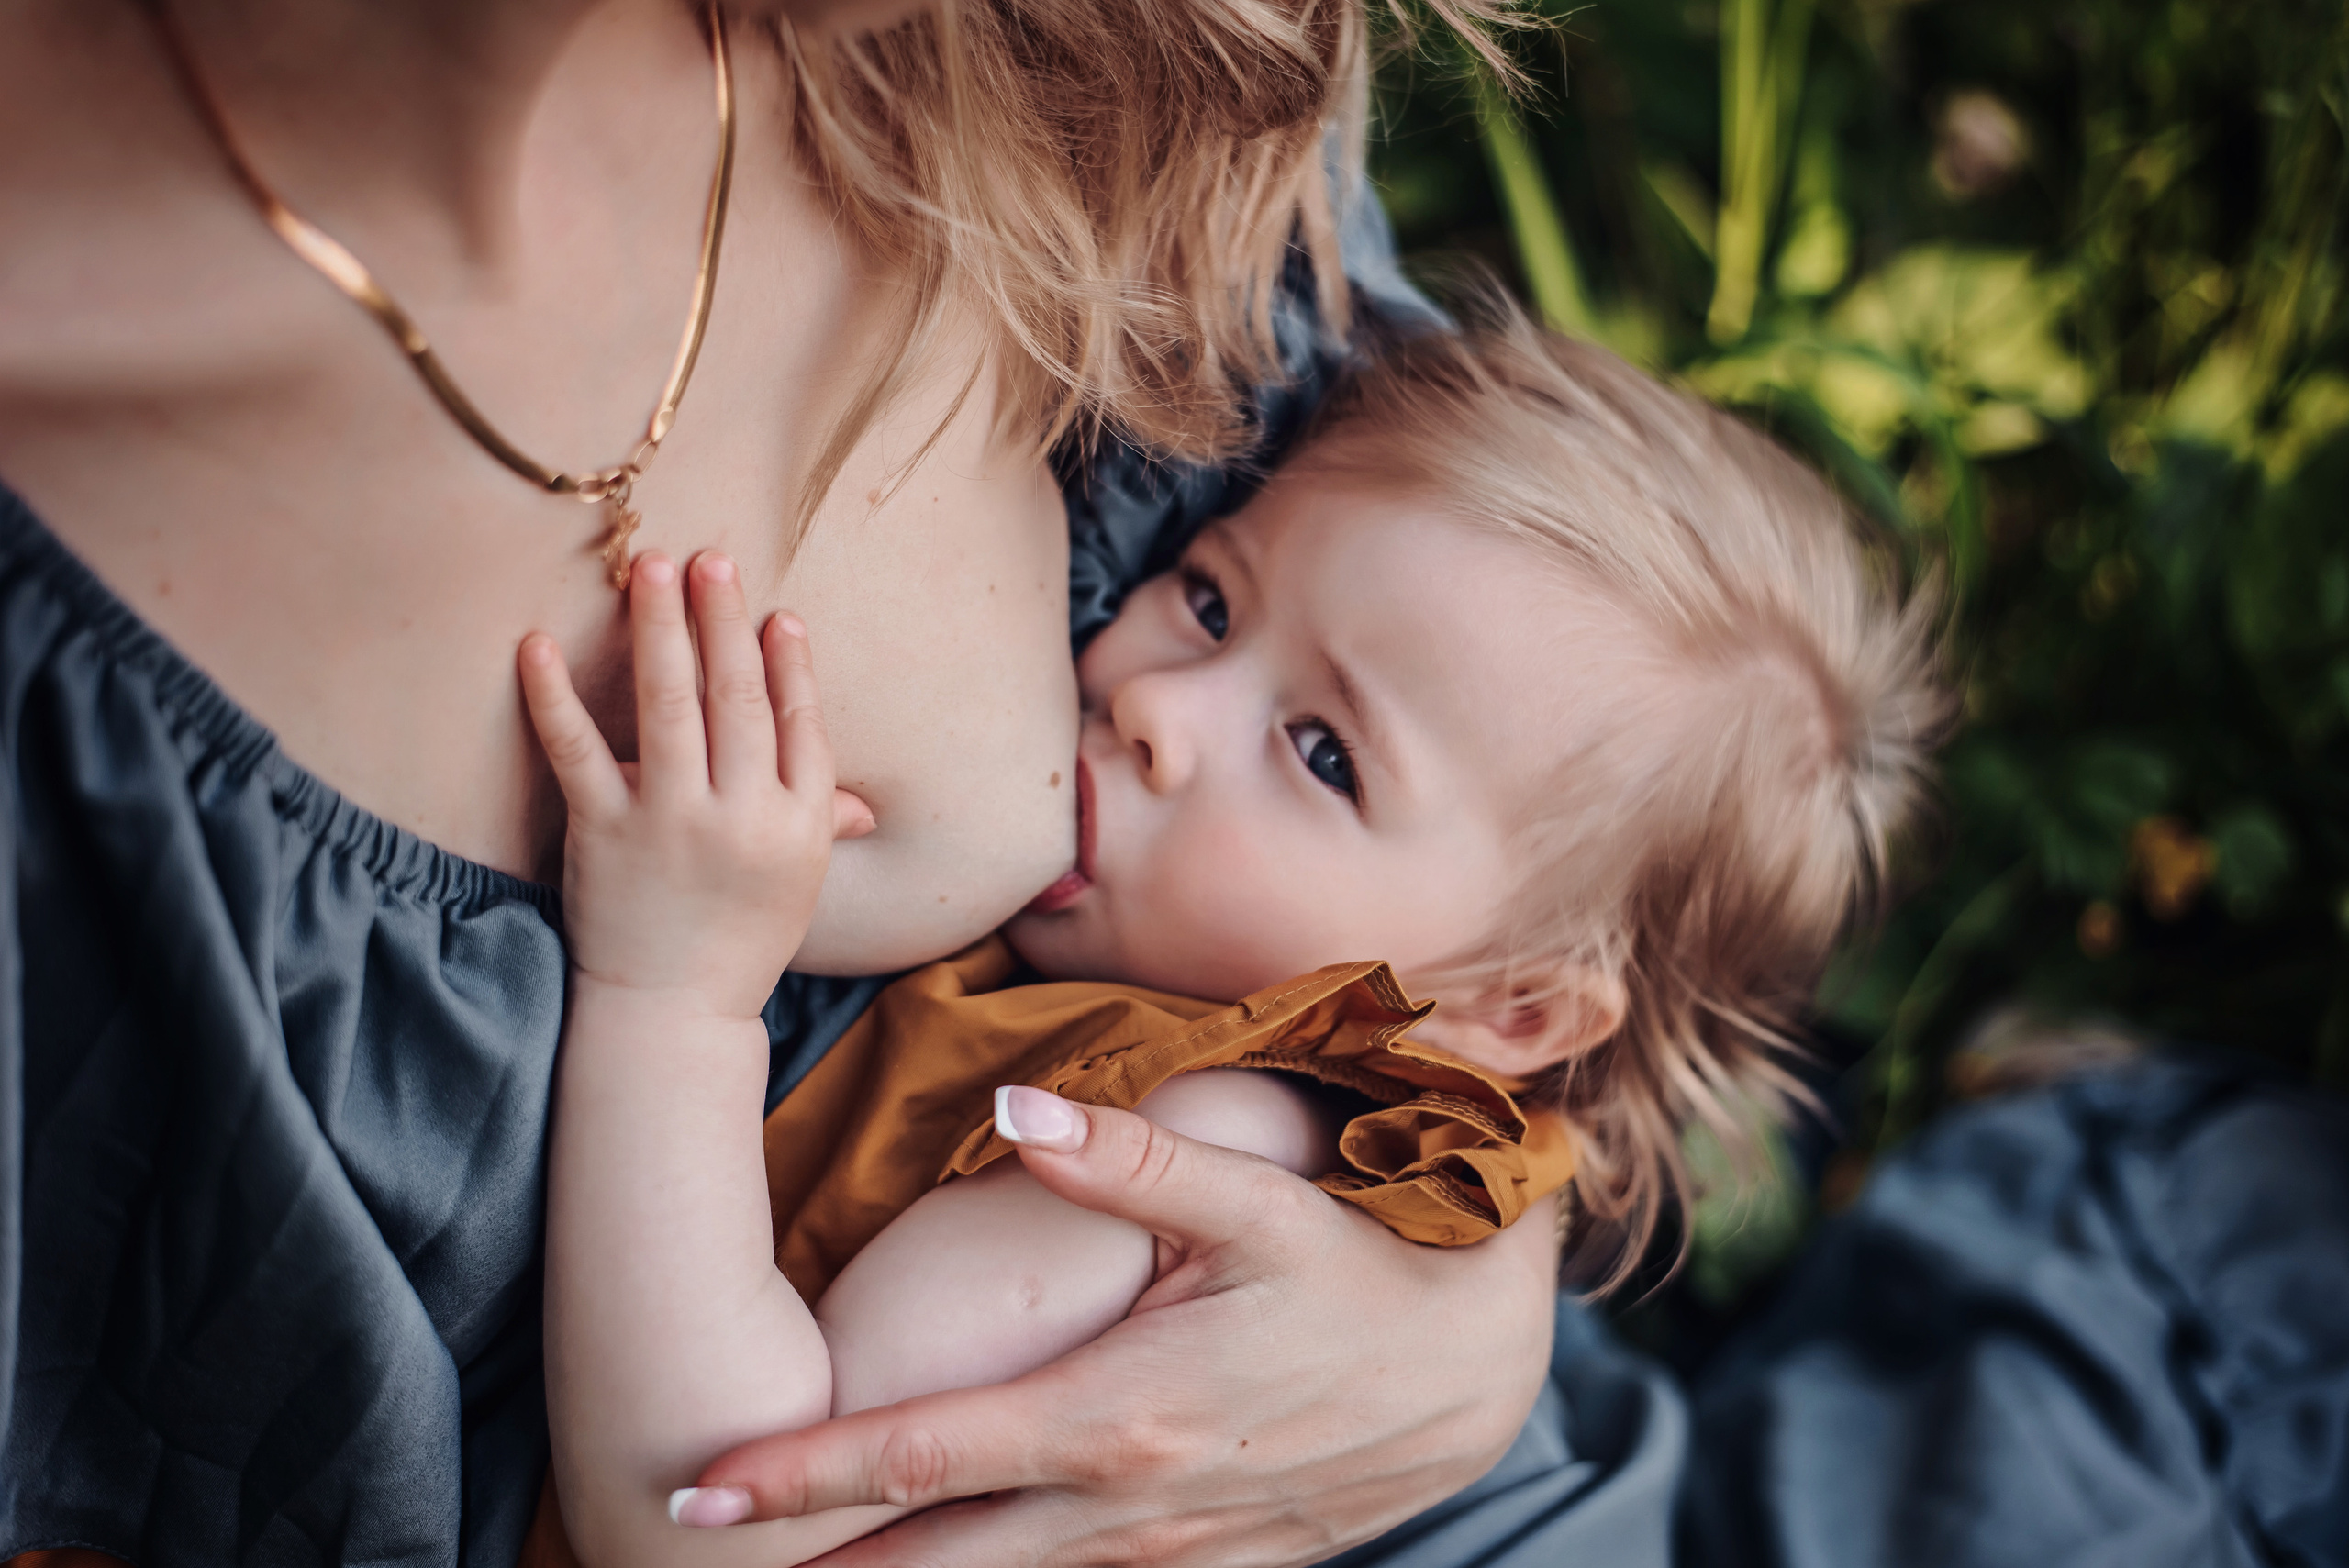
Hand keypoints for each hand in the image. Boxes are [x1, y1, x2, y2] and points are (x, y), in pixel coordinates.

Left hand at [519, 550, 845, 1020]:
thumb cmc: (739, 942)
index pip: (800, 724)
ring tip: (651, 568)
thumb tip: (860, 798)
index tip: (777, 613)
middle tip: (709, 559)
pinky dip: (554, 696)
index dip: (789, 664)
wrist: (670, 1015)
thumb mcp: (797, 881)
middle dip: (723, 620)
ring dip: (660, 629)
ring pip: (669, 705)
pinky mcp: (605, 833)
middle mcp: (743, 815)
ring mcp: (672, 822)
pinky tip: (537, 644)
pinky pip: (578, 751)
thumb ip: (821, 822)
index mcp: (799, 823)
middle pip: (737, 697)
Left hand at [682, 1096, 1561, 1565]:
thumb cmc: (1364, 1271)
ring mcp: (1164, 1555)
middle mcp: (1124, 1507)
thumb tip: (1016, 1101)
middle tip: (693, 1558)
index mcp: (1115, 1414)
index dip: (798, 1479)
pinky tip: (955, 1566)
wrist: (1481, 1371)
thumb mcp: (1259, 1204)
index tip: (697, 1491)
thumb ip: (1131, 1161)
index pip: (918, 1457)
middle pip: (929, 1561)